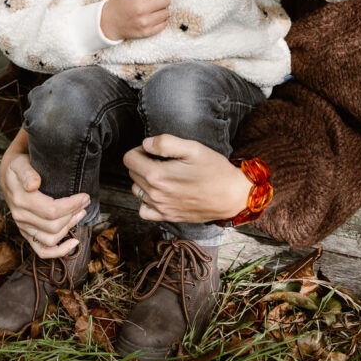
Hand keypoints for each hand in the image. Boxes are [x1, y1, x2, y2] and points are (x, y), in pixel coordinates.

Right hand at [0, 131, 89, 258]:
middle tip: (85, 202)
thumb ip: (27, 173)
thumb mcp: (20, 164)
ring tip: (81, 214)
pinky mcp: (27, 234)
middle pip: (54, 225)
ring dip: (69, 228)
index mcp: (21, 201)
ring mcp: (24, 228)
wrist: (9, 177)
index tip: (85, 196)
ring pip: (51, 238)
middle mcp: (21, 217)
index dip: (72, 206)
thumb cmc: (19, 168)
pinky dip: (58, 252)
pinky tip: (73, 244)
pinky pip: (41, 251)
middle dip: (73, 214)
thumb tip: (34, 184)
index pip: (51, 210)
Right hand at [101, 0, 169, 39]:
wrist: (110, 22)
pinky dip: (160, 21)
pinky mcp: (146, 32)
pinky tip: (152, 18)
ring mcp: (144, 22)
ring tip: (152, 10)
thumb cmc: (122, 3)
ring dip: (161, 10)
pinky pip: (164, 24)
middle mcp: (141, 8)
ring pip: (166, 12)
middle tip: (155, 1)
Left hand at [123, 135, 251, 223]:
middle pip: (132, 173)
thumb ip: (165, 142)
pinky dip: (146, 200)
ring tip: (163, 174)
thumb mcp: (192, 148)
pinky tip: (160, 192)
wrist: (231, 195)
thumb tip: (145, 144)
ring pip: (136, 190)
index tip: (155, 149)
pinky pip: (143, 210)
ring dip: (144, 180)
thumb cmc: (214, 169)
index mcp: (157, 175)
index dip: (140, 149)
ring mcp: (160, 208)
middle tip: (163, 159)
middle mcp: (154, 194)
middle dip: (142, 162)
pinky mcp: (168, 217)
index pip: (129, 159)